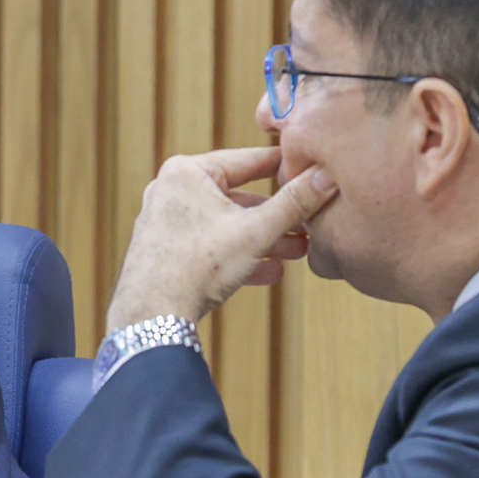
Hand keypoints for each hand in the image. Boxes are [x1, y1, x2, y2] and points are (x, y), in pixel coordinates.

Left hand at [104, 146, 336, 332]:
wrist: (152, 318)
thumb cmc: (196, 267)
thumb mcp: (256, 231)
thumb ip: (295, 203)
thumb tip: (327, 177)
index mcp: (188, 171)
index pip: (249, 159)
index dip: (285, 165)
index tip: (312, 167)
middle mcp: (172, 190)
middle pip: (239, 195)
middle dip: (278, 214)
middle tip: (309, 222)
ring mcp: (166, 221)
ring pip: (227, 224)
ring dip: (264, 238)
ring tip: (296, 250)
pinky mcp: (166, 250)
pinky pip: (211, 245)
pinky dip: (239, 255)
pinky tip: (270, 272)